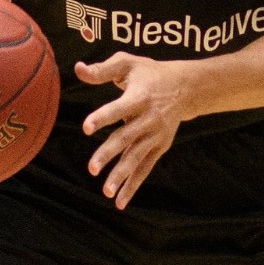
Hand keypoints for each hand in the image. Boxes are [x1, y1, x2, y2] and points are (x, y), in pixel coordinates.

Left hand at [76, 54, 192, 209]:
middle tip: (91, 169)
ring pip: (136, 157)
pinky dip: (133, 185)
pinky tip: (120, 201)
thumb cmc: (150, 73)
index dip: (103, 117)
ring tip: (105, 191)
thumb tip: (77, 69)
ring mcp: (155, 135)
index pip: (119, 108)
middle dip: (109, 154)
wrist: (186, 87)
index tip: (86, 127)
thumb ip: (102, 69)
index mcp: (139, 97)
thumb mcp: (128, 63)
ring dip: (121, 175)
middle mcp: (149, 119)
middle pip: (126, 138)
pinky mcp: (160, 147)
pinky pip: (145, 168)